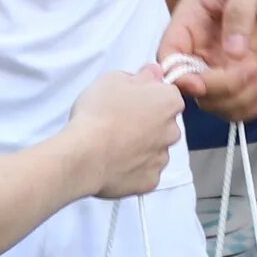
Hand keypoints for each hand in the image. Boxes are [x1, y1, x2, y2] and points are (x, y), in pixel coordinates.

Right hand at [66, 69, 187, 199]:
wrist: (85, 155)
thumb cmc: (99, 113)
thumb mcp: (113, 79)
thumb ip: (140, 76)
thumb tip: (152, 74)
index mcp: (168, 101)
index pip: (167, 94)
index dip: (147, 95)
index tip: (130, 99)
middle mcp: (172, 130)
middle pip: (164, 123)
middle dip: (147, 122)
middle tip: (119, 121)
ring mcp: (162, 158)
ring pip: (155, 148)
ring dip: (141, 146)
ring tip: (113, 144)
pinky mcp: (150, 181)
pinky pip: (145, 171)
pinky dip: (134, 168)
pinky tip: (114, 162)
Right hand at [160, 0, 256, 119]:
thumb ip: (239, 13)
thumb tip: (232, 51)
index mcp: (190, 20)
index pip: (169, 53)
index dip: (177, 74)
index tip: (199, 85)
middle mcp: (198, 47)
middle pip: (190, 84)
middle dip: (219, 87)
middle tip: (251, 69)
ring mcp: (217, 66)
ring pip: (210, 100)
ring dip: (237, 98)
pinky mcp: (238, 79)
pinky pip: (231, 105)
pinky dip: (246, 107)